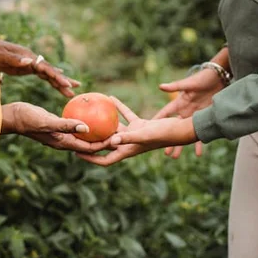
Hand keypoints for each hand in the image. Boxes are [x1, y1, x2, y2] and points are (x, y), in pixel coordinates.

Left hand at [0, 38, 79, 97]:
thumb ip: (14, 59)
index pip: (45, 68)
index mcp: (28, 57)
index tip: (65, 83)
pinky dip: (52, 80)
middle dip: (63, 80)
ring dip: (60, 82)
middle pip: (51, 71)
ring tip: (73, 89)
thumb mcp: (1, 56)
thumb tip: (29, 61)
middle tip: (76, 87)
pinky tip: (60, 83)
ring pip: (49, 74)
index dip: (56, 76)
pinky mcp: (28, 68)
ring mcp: (32, 63)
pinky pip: (43, 75)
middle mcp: (33, 59)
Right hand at [1, 102, 109, 153]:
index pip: (89, 148)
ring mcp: (60, 134)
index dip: (104, 145)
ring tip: (109, 121)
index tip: (117, 138)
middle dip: (103, 140)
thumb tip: (86, 128)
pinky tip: (90, 110)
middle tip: (118, 130)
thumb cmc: (28, 119)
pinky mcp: (57, 126)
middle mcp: (63, 141)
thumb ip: (66, 125)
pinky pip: (74, 125)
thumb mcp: (47, 121)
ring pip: (82, 135)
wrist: (13, 116)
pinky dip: (83, 121)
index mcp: (63, 143)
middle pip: (88, 144)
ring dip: (95, 131)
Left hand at [77, 97, 197, 166]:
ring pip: (114, 128)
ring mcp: (133, 134)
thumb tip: (111, 141)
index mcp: (127, 151)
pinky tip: (110, 97)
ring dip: (103, 121)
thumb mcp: (144, 135)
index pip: (104, 159)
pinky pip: (126, 116)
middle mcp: (128, 144)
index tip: (76, 153)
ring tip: (90, 113)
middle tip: (77, 132)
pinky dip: (119, 108)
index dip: (90, 158)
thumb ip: (128, 137)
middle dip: (92, 140)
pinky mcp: (140, 125)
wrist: (181, 128)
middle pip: (105, 144)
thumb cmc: (164, 134)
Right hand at [153, 68, 223, 158]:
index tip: (145, 131)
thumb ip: (175, 86)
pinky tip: (199, 154)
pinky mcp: (203, 119)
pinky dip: (200, 144)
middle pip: (172, 129)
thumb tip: (161, 86)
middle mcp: (184, 112)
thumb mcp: (188, 84)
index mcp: (178, 104)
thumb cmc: (202, 79)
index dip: (155, 123)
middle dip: (166, 140)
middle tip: (162, 152)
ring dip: (180, 146)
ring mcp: (193, 117)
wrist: (218, 79)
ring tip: (174, 157)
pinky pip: (201, 133)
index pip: (163, 115)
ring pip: (185, 134)